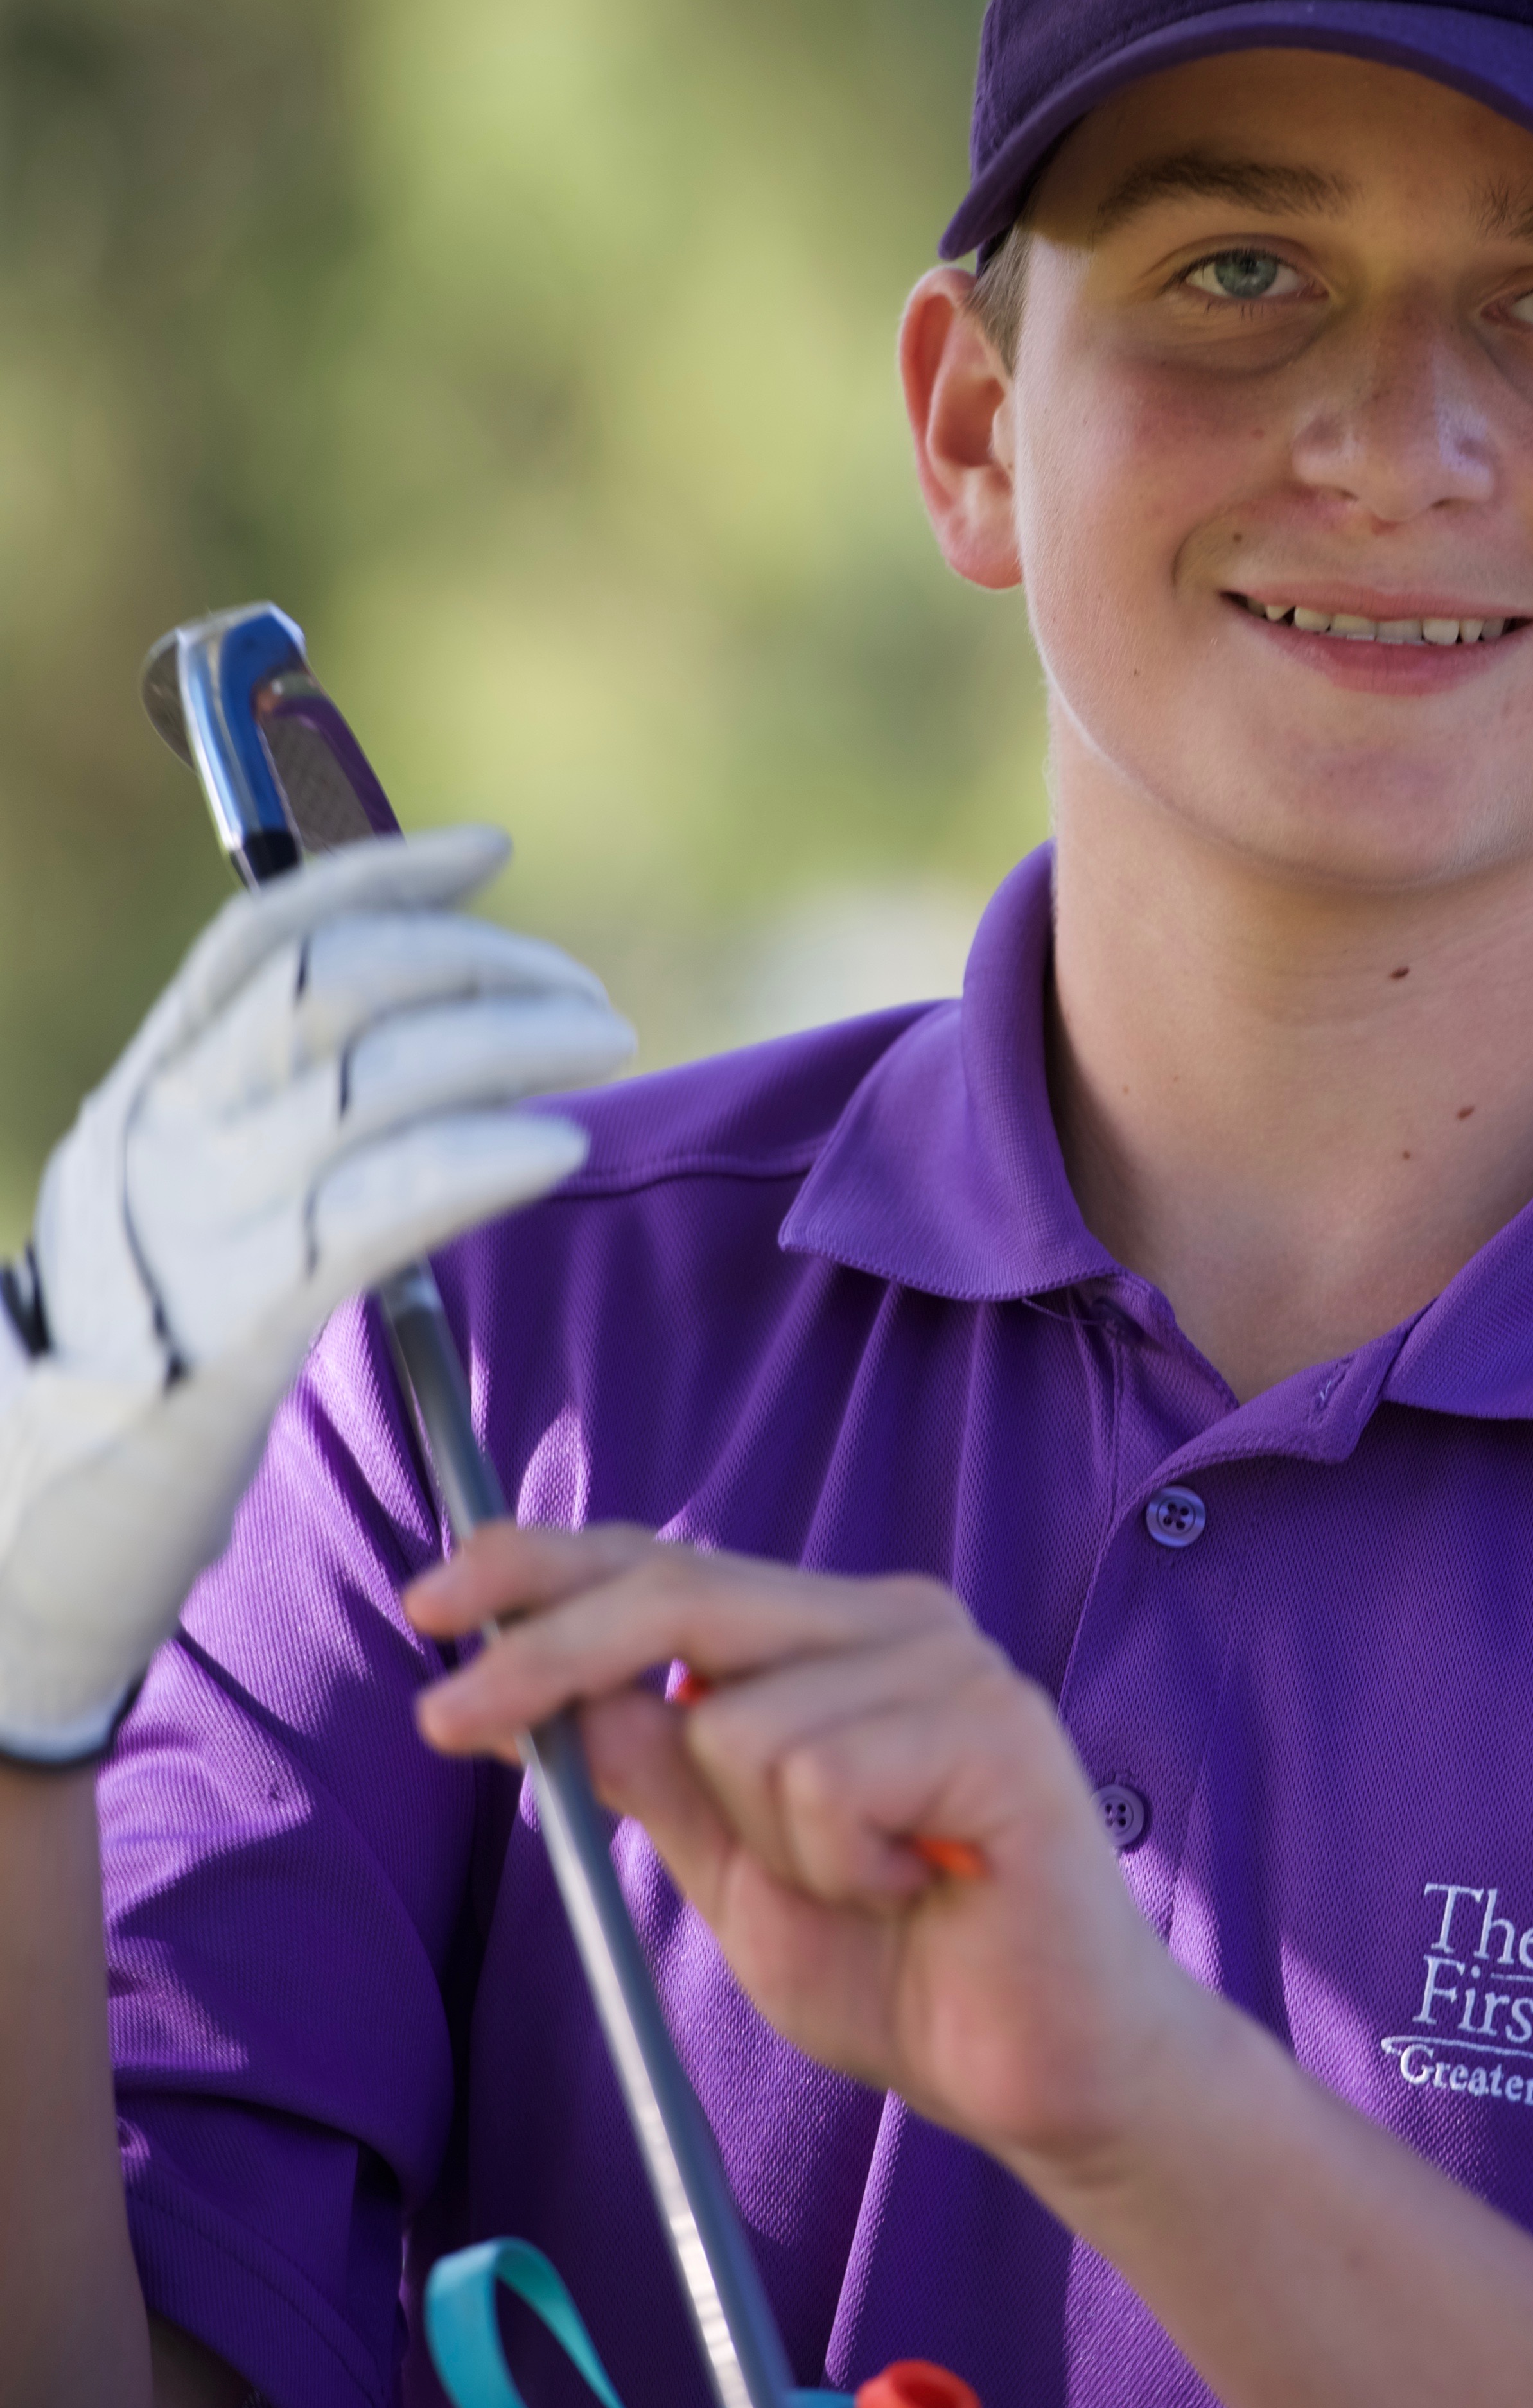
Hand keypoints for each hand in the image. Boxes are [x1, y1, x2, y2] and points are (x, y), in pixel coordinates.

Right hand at [0, 832, 631, 1762]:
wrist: (30, 1555)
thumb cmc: (136, 1389)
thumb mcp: (179, 1225)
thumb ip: (261, 1133)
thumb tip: (404, 1053)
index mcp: (139, 1102)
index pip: (257, 938)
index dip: (378, 875)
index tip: (491, 853)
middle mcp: (153, 1142)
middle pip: (332, 987)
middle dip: (476, 963)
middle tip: (586, 997)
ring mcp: (190, 1231)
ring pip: (369, 1078)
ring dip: (508, 1042)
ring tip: (600, 1047)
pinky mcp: (238, 1330)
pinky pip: (377, 1207)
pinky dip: (479, 1159)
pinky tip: (556, 1148)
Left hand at [409, 1527, 1215, 2181]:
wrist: (1047, 2071)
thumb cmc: (901, 1970)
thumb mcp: (736, 1876)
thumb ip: (660, 1784)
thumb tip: (559, 1698)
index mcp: (835, 1638)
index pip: (669, 1565)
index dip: (544, 1568)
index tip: (433, 1599)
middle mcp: (895, 1623)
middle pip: (678, 1593)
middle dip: (543, 1654)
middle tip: (443, 1722)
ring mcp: (953, 1665)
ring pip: (737, 1721)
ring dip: (764, 1844)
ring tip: (866, 1890)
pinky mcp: (996, 1728)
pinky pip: (822, 1779)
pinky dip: (838, 1865)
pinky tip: (918, 1890)